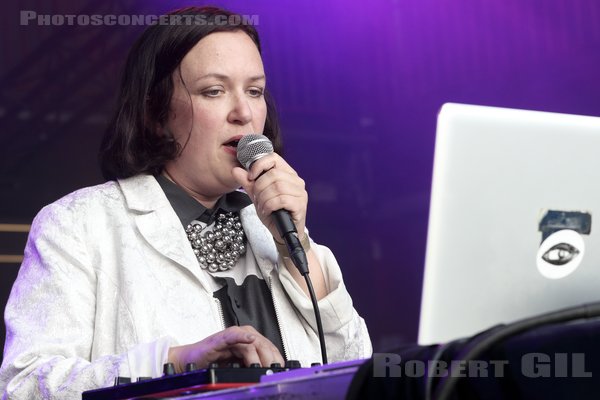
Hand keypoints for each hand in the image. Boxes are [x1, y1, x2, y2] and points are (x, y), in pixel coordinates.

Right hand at [168, 326, 284, 371]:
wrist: (190, 361)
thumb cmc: (211, 362)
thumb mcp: (237, 367)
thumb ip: (251, 367)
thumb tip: (266, 377)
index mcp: (250, 341)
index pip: (271, 349)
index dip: (277, 361)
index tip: (282, 372)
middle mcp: (244, 336)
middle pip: (265, 346)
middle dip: (270, 361)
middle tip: (271, 373)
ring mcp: (233, 336)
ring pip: (253, 343)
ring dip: (259, 356)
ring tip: (261, 368)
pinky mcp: (221, 338)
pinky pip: (234, 335)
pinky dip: (243, 336)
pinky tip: (249, 339)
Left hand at [232, 153, 307, 242]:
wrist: (282, 232)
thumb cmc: (273, 212)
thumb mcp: (257, 195)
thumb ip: (247, 182)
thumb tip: (235, 170)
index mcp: (287, 174)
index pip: (274, 158)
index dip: (259, 165)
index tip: (250, 177)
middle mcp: (296, 181)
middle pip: (273, 174)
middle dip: (259, 187)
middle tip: (258, 198)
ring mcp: (300, 193)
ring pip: (277, 187)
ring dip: (264, 198)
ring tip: (263, 206)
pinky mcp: (300, 205)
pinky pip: (281, 200)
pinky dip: (270, 205)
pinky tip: (268, 210)